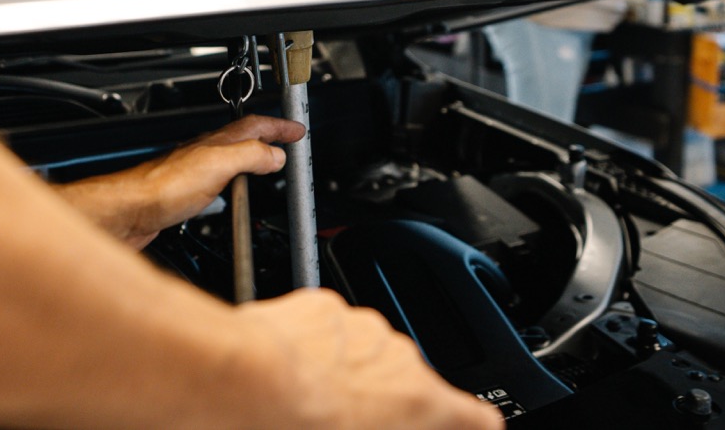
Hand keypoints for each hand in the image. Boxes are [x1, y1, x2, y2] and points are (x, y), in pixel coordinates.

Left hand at [55, 114, 302, 247]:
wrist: (128, 210)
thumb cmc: (162, 187)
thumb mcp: (216, 166)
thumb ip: (249, 156)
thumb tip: (276, 155)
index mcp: (214, 143)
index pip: (254, 126)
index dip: (278, 126)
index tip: (297, 129)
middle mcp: (204, 154)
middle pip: (243, 139)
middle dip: (268, 138)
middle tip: (287, 141)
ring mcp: (194, 173)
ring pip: (231, 160)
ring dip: (252, 159)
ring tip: (268, 165)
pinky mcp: (185, 193)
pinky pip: (219, 182)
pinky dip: (235, 183)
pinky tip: (231, 194)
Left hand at [236, 289, 503, 429]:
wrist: (247, 382)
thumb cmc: (298, 425)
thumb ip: (395, 426)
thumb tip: (387, 421)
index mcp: (420, 399)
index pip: (478, 418)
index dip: (475, 426)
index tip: (474, 429)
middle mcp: (398, 355)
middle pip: (408, 384)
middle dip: (387, 405)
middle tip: (350, 424)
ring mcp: (360, 326)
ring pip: (367, 355)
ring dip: (351, 375)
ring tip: (311, 404)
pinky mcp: (320, 306)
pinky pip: (331, 332)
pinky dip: (320, 350)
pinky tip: (293, 376)